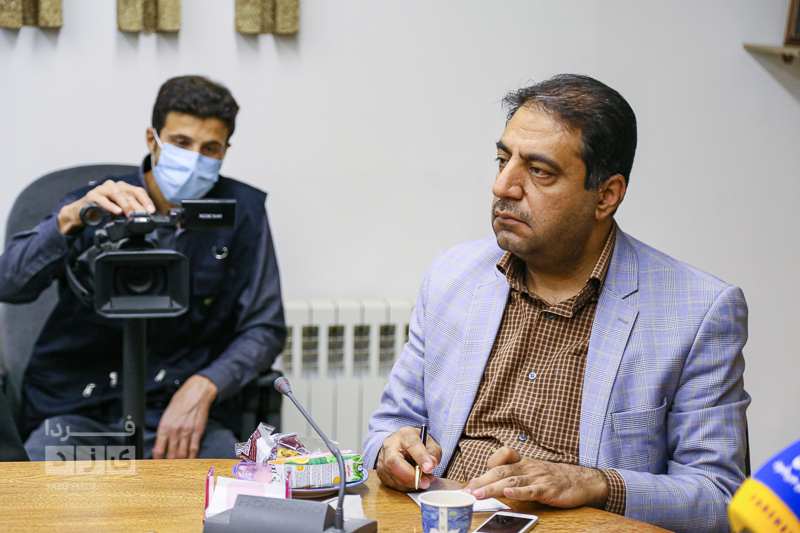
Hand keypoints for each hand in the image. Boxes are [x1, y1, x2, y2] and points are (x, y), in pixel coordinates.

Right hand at [57, 180, 155, 233]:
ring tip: (130, 214)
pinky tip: (117, 211)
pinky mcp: (92, 195)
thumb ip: (131, 211)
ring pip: (117, 194)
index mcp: (123, 188)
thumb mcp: (120, 210)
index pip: (138, 191)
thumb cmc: (104, 209)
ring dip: (125, 205)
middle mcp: (114, 186)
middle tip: (143, 215)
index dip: (146, 200)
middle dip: (137, 205)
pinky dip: (111, 206)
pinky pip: (103, 200)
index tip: (152, 211)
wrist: (83, 212)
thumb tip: (145, 217)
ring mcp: (103, 189)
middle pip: (128, 194)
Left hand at [152, 375, 217, 459]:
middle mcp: (175, 431)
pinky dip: (191, 457)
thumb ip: (164, 429)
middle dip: (168, 464)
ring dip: (180, 462)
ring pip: (182, 455)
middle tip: (168, 468)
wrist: (196, 393)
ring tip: (178, 466)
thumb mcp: (167, 415)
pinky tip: (189, 460)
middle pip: (170, 455)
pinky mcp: (197, 432)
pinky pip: (193, 449)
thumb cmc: (180, 402)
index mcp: (164, 427)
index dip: (157, 460)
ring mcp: (187, 432)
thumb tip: (160, 443)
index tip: (157, 464)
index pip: (158, 450)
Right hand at [376, 426, 441, 491]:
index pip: (411, 444)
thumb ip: (433, 452)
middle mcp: (390, 445)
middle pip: (393, 461)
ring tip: (425, 482)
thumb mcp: (430, 443)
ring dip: (411, 483)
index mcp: (404, 434)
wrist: (402, 445)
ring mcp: (382, 458)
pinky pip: (392, 483)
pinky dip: (406, 486)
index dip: (420, 457)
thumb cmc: (417, 444)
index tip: (429, 468)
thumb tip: (431, 464)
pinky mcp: (381, 470)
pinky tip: (415, 482)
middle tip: (425, 482)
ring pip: (393, 475)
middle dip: (410, 475)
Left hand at [462, 447, 607, 508]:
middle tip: (467, 492)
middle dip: (481, 481)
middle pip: (501, 471)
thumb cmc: (552, 477)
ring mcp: (537, 478)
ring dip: (492, 488)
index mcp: (523, 461)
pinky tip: (508, 494)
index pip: (501, 457)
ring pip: (512, 481)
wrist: (581, 481)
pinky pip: (531, 491)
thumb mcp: (532, 472)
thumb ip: (514, 476)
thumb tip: (491, 485)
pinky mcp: (548, 490)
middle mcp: (528, 467)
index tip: (471, 483)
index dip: (486, 467)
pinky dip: (518, 493)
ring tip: (478, 495)